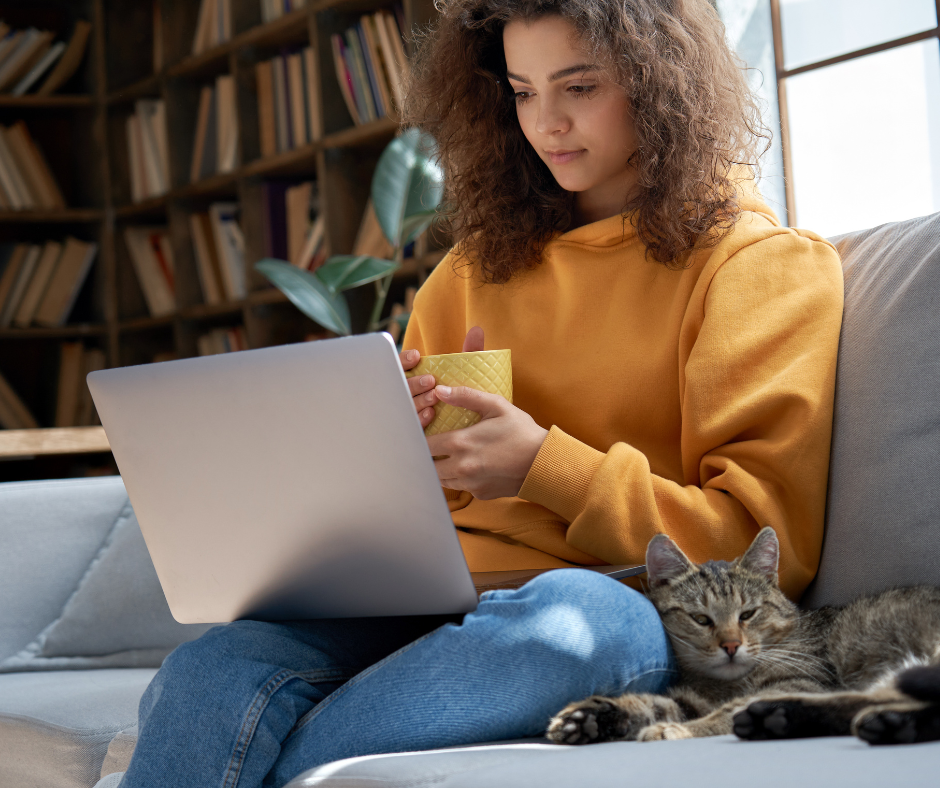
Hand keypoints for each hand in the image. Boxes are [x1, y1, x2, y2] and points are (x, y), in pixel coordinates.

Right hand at [400, 326, 484, 429]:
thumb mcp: (466, 373)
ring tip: (434, 397)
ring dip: (418, 400)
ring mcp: (409, 414)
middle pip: (401, 387)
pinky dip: (419, 419)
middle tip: (430, 380)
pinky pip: (410, 427)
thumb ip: (470, 352)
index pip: (399, 366)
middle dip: (414, 382)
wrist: (472, 428)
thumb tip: (477, 330)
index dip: (403, 360)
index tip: (416, 356)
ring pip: (406, 406)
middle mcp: (408, 395)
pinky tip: (430, 414)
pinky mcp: (414, 432)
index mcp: (414, 377)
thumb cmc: (465, 395)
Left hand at [427, 385, 548, 499]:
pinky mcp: (479, 494)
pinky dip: (460, 479)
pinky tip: (471, 467)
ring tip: (450, 456)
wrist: (544, 462)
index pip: (424, 445)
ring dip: (442, 469)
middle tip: (435, 446)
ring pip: (442, 479)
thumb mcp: (497, 406)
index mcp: (460, 443)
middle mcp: (461, 467)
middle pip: (428, 466)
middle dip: (428, 456)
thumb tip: (440, 391)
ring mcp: (470, 484)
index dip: (420, 439)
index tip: (424, 433)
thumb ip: (466, 396)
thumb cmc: (522, 431)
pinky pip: (461, 487)